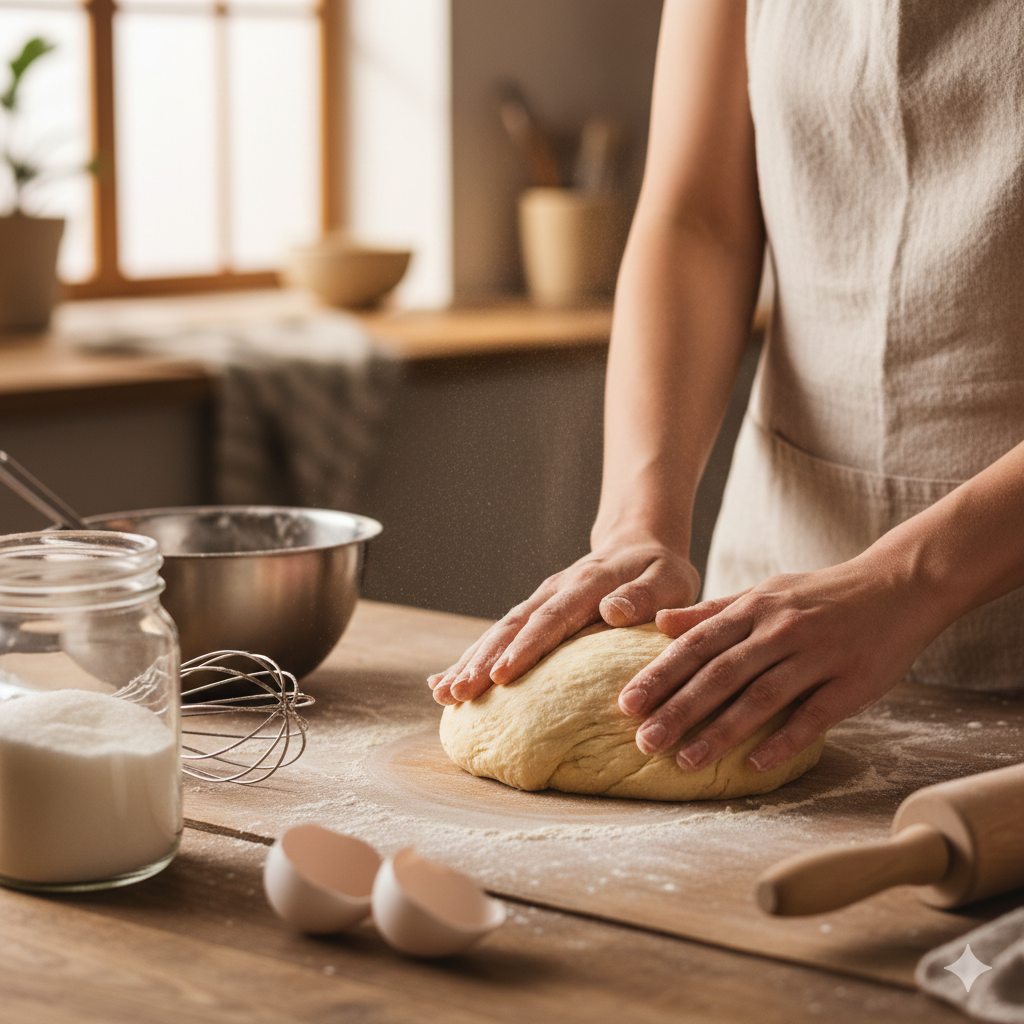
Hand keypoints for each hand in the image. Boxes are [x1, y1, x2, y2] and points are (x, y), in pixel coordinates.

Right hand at [429, 540, 699, 704]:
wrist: (638, 542)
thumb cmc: (660, 570)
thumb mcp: (669, 579)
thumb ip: (645, 595)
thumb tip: (613, 611)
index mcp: (587, 585)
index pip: (552, 619)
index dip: (525, 647)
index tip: (500, 675)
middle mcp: (555, 590)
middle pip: (513, 627)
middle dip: (482, 662)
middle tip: (457, 694)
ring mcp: (541, 600)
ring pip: (499, 631)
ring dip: (470, 661)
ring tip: (443, 694)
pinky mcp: (535, 611)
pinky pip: (500, 634)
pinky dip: (472, 657)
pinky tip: (446, 680)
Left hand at [617, 555, 943, 772]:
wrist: (899, 583)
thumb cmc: (822, 594)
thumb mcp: (765, 592)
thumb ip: (713, 611)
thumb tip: (660, 623)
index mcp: (755, 608)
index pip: (696, 645)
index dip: (660, 675)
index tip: (626, 703)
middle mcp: (780, 630)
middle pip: (720, 674)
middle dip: (678, 709)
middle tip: (643, 741)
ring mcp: (817, 656)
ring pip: (760, 698)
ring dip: (721, 733)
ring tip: (685, 762)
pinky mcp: (852, 682)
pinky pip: (813, 716)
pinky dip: (783, 741)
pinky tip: (755, 765)